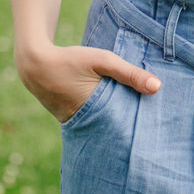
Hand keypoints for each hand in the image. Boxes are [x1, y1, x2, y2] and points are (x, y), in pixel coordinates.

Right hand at [17, 43, 160, 122]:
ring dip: (118, 123)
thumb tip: (158, 87)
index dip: (140, 130)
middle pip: (116, 132)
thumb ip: (129, 73)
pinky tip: (117, 112)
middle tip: (155, 131)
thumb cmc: (70, 61)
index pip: (125, 130)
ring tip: (141, 123)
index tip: (158, 131)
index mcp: (96, 115)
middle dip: (131, 131)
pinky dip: (105, 118)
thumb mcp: (102, 61)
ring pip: (105, 128)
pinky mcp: (72, 120)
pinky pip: (94, 122)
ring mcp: (77, 125)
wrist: (34, 64)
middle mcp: (87, 126)